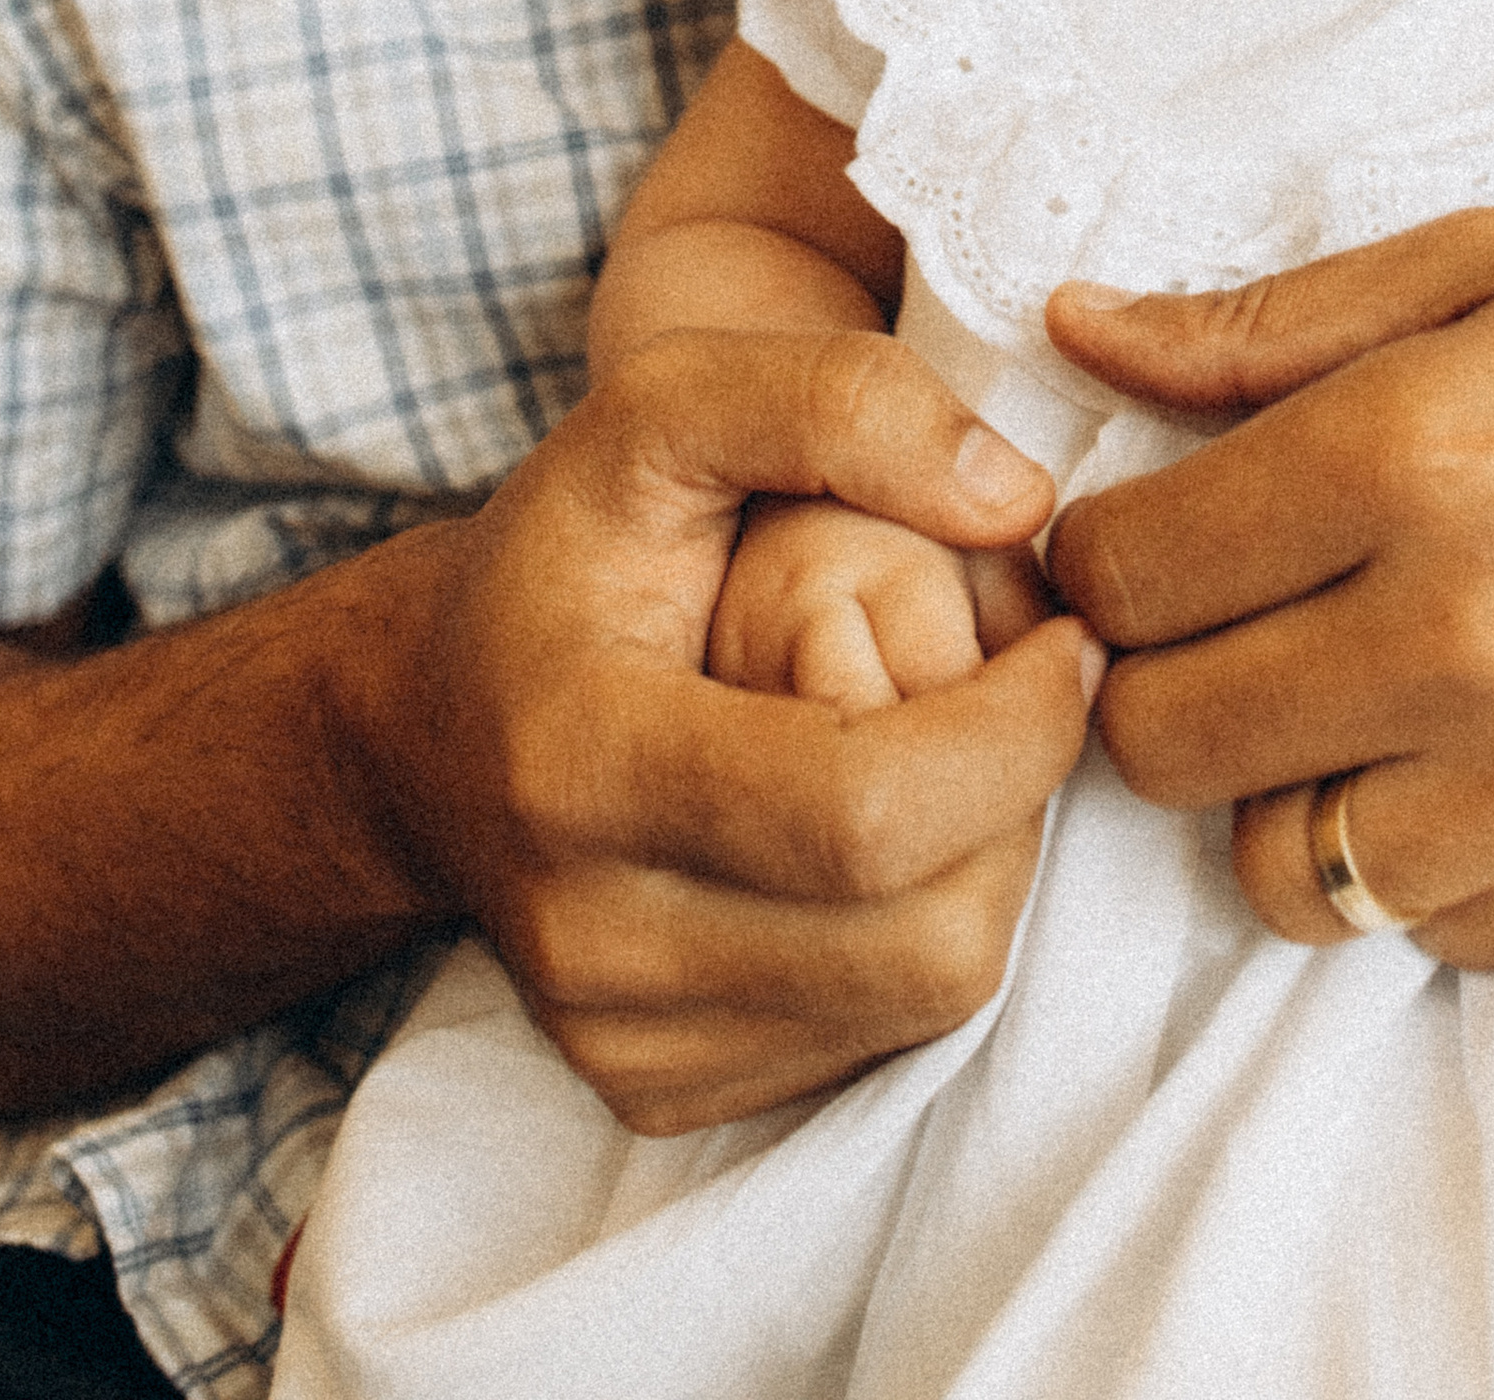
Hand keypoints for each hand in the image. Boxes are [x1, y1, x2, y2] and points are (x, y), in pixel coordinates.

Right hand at [337, 328, 1097, 1129]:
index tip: (1068, 640)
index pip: (866, 814)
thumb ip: (837, 403)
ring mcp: (621, 1036)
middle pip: (925, 935)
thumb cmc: (565, 551)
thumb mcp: (662, 404)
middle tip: (1026, 694)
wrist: (425, 724)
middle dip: (1022, 802)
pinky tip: (886, 833)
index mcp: (583, 760)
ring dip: (992, 866)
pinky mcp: (659, 1091)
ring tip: (959, 749)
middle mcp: (591, 934)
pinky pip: (879, 1041)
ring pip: (927, 998)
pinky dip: (923, 931)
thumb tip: (1018, 500)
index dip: (1015, 732)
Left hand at [1043, 208, 1493, 971]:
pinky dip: (1412, 860)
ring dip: (1274, 786)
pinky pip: (1426, 932)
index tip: (1140, 529)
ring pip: (1275, 866)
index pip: (1119, 575)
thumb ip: (1269, 324)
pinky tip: (1461, 751)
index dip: (1095, 550)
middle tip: (1224, 613)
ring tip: (1341, 689)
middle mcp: (1465, 639)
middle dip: (1157, 672)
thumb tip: (1077, 330)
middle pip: (1160, 738)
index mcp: (1409, 455)